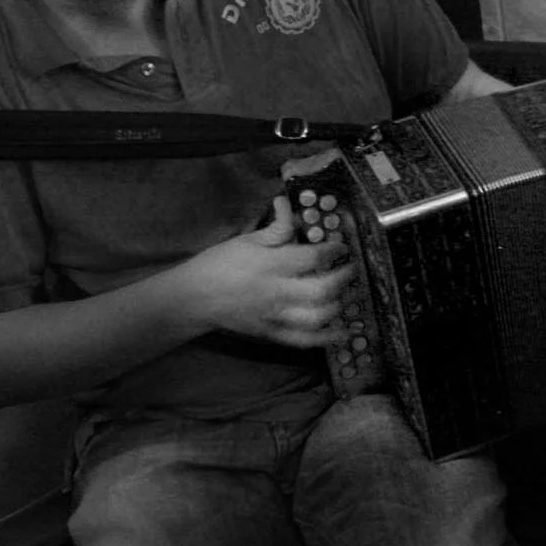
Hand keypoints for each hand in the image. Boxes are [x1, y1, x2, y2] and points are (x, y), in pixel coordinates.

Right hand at [180, 196, 353, 348]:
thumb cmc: (219, 264)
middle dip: (343, 278)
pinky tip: (343, 332)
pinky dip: (326, 338)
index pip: (311, 257)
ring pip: (316, 317)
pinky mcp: (272, 334)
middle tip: (351, 269)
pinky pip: (304, 340)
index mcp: (270, 265)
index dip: (332, 250)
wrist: (193, 298)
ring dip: (338, 306)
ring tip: (346, 294)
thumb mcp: (246, 240)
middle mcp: (276, 293)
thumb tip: (288, 205)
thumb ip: (275, 227)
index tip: (341, 246)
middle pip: (321, 290)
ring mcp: (275, 316)